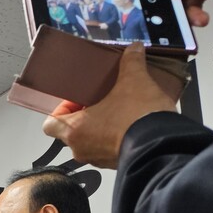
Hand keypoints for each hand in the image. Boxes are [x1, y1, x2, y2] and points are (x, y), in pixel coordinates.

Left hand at [42, 43, 176, 168]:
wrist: (161, 146)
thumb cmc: (136, 115)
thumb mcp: (134, 81)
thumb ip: (131, 63)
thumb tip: (135, 47)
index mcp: (74, 130)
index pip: (50, 124)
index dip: (61, 110)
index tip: (79, 99)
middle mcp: (80, 148)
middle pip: (71, 131)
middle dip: (84, 116)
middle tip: (101, 101)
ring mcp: (97, 159)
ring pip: (89, 142)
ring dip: (99, 128)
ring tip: (118, 111)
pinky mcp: (114, 164)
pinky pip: (107, 150)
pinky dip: (113, 139)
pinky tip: (130, 125)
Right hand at [110, 0, 212, 25]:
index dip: (115, 3)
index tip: (108, 18)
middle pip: (144, 6)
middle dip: (144, 21)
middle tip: (141, 34)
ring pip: (168, 14)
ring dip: (174, 24)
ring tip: (177, 31)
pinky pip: (191, 12)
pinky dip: (196, 18)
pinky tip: (200, 19)